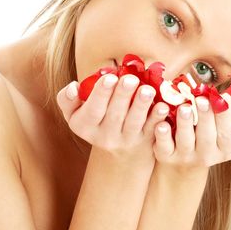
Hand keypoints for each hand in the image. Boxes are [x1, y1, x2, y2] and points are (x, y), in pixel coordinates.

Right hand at [56, 73, 171, 167]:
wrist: (117, 152)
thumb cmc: (95, 120)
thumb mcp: (75, 113)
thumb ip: (68, 99)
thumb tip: (73, 86)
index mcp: (84, 126)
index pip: (92, 111)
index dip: (101, 94)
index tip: (110, 77)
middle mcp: (104, 137)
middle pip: (114, 116)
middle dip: (122, 96)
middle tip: (130, 79)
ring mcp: (126, 141)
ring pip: (134, 123)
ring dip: (141, 106)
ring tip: (147, 90)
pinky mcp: (145, 142)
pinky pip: (152, 130)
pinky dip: (157, 118)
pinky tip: (163, 106)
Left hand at [152, 96, 230, 173]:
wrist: (188, 162)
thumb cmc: (214, 137)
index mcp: (228, 148)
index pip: (228, 133)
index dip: (224, 115)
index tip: (220, 97)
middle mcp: (208, 156)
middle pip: (207, 137)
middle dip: (205, 117)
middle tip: (201, 99)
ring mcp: (186, 157)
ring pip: (185, 140)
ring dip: (184, 123)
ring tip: (184, 108)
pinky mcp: (167, 156)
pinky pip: (164, 147)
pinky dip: (162, 135)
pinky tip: (162, 123)